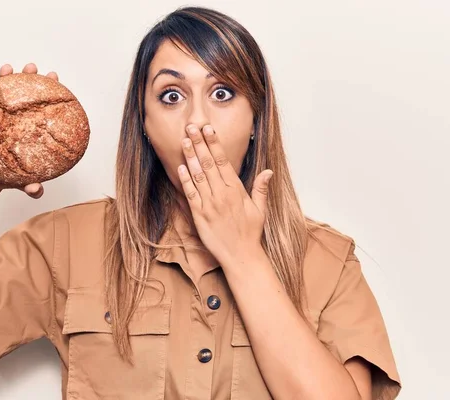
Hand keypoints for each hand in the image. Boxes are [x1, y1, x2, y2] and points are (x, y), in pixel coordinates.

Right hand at [0, 63, 58, 198]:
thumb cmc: (10, 178)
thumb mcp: (24, 183)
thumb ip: (32, 187)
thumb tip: (37, 191)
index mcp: (31, 127)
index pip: (42, 105)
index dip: (49, 89)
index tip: (55, 77)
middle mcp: (16, 118)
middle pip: (23, 92)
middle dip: (28, 75)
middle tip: (32, 67)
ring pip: (1, 92)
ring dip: (3, 77)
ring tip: (7, 68)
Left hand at [177, 124, 273, 266]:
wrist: (241, 256)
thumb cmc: (250, 233)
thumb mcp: (260, 209)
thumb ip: (261, 189)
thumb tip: (268, 171)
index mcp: (236, 189)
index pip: (223, 160)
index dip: (214, 143)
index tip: (208, 129)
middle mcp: (222, 194)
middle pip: (208, 163)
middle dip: (199, 143)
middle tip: (191, 126)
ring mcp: (209, 204)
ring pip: (198, 175)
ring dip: (190, 156)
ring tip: (184, 140)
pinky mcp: (199, 215)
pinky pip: (191, 194)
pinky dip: (185, 180)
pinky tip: (181, 166)